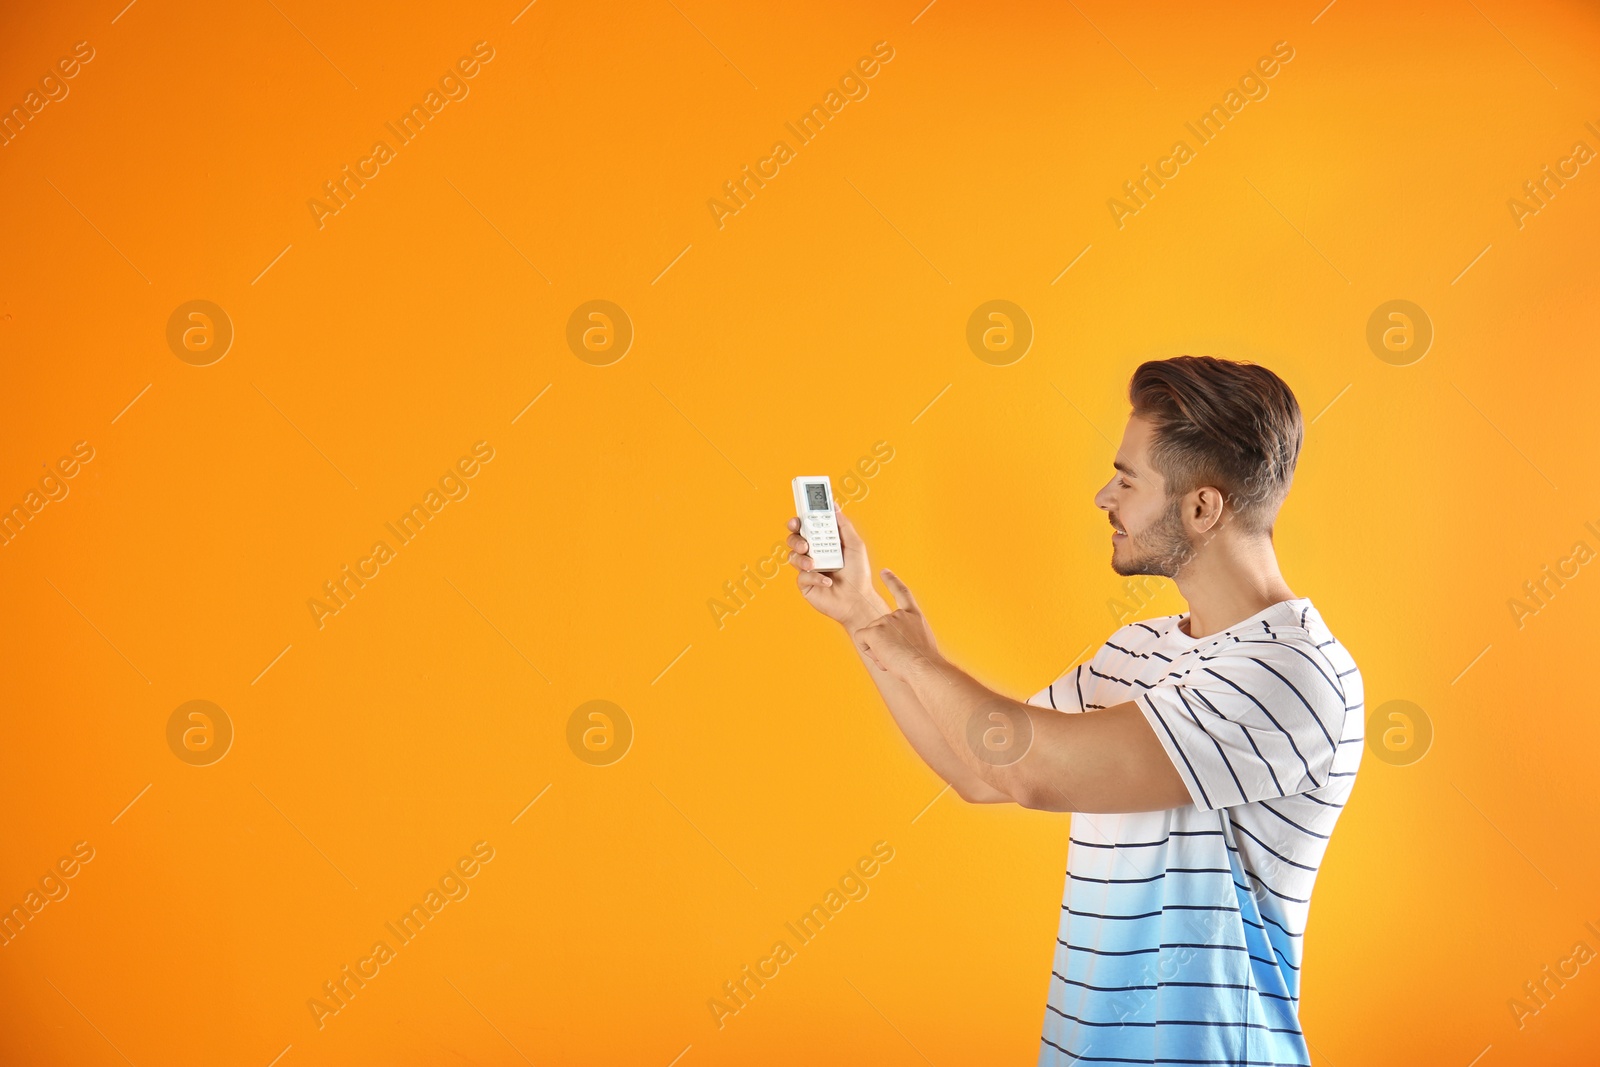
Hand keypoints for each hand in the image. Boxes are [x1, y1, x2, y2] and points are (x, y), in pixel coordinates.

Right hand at [787, 507, 886, 626]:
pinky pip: (801, 576)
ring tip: (813, 564)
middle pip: (794, 539)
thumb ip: (843, 525)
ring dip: (802, 559)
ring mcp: (808, 569)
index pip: (807, 527)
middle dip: (795, 538)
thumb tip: (835, 506)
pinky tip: (827, 582)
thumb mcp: (855, 545)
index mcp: (824, 542)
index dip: (799, 521)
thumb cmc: (858, 574)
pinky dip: (814, 577)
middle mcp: (813, 553)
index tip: (798, 518)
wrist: (857, 600)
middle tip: (804, 543)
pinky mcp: (805, 584)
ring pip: (792, 557)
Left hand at [852, 570, 942, 677]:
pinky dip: (868, 650)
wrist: (924, 667)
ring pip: (870, 636)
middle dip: (883, 643)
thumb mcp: (923, 642)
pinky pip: (861, 640)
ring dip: (878, 650)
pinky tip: (883, 656)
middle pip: (878, 627)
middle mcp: (899, 614)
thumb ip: (909, 635)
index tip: (884, 572)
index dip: (892, 581)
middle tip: (899, 656)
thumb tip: (898, 645)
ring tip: (895, 658)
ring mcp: (886, 620)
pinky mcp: (874, 631)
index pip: (902, 593)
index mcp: (914, 616)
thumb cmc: (926, 663)